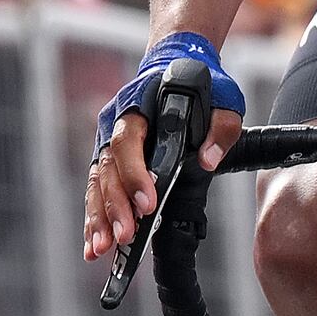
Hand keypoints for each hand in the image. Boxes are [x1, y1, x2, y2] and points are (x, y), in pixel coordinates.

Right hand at [78, 32, 235, 261]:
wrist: (176, 65)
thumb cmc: (200, 85)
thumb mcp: (222, 100)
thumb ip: (220, 128)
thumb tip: (208, 160)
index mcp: (137, 108)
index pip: (128, 142)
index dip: (135, 174)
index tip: (148, 204)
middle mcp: (113, 126)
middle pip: (107, 170)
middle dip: (115, 207)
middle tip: (125, 237)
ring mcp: (107, 145)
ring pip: (96, 184)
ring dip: (98, 218)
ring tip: (102, 250)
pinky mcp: (109, 163)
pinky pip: (96, 192)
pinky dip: (94, 220)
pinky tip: (94, 246)